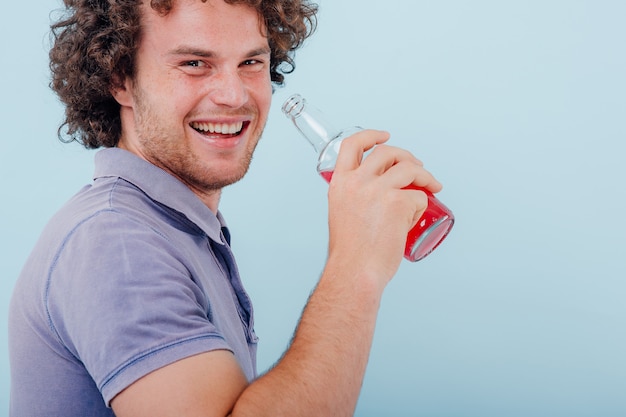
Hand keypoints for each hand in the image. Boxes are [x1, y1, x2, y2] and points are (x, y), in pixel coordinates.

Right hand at [326, 129, 441, 284]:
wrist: (355, 273)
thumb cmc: (351, 254)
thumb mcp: (341, 214)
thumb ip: (353, 198)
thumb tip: (374, 195)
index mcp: (340, 184)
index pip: (352, 145)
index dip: (371, 135)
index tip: (384, 136)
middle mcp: (357, 182)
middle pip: (387, 152)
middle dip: (407, 156)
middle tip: (418, 168)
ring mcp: (377, 190)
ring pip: (409, 168)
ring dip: (425, 175)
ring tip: (432, 187)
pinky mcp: (398, 203)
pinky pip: (419, 196)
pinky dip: (421, 206)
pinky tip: (414, 220)